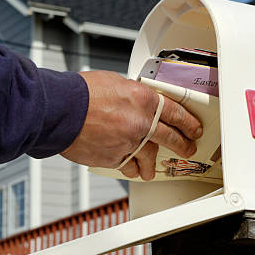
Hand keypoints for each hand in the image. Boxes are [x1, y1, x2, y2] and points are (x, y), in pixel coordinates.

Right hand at [61, 71, 202, 180]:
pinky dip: (129, 168)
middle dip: (181, 145)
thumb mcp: (115, 83)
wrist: (60, 109)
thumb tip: (136, 102)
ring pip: (148, 157)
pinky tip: (132, 170)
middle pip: (170, 138)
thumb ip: (132, 96)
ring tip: (152, 171)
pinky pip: (127, 165)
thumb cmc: (81, 93)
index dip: (188, 122)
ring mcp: (128, 142)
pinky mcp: (114, 158)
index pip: (175, 113)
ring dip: (151, 165)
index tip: (194, 129)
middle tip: (187, 148)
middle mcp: (140, 122)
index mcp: (144, 100)